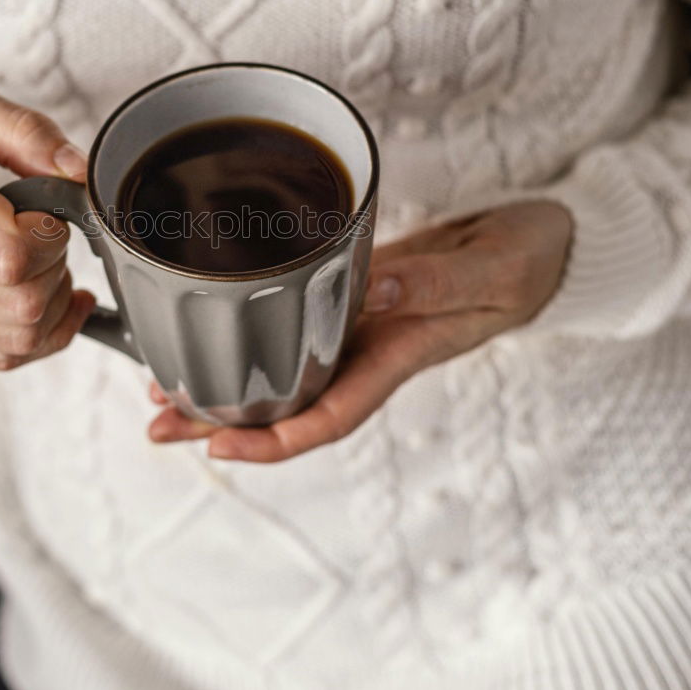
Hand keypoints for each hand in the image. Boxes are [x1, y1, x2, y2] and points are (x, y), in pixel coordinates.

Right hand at [0, 79, 95, 369]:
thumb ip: (26, 131)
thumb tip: (79, 173)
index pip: (9, 255)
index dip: (50, 238)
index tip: (47, 214)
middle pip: (22, 304)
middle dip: (57, 269)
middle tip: (45, 236)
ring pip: (20, 339)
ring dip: (53, 304)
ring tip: (42, 264)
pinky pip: (2, 357)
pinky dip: (42, 334)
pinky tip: (47, 297)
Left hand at [146, 200, 573, 461]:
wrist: (534, 244)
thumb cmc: (525, 263)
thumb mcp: (490, 270)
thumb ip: (436, 282)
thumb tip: (375, 292)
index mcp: (397, 356)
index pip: (327, 417)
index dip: (272, 441)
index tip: (216, 445)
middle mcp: (367, 350)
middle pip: (285, 405)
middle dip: (220, 422)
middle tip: (157, 427)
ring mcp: (355, 324)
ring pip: (279, 369)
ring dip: (222, 384)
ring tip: (160, 391)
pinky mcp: (351, 294)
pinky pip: (291, 322)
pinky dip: (249, 331)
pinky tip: (212, 328)